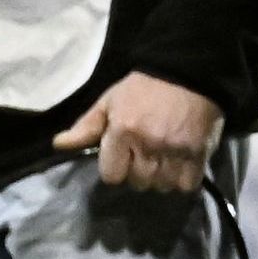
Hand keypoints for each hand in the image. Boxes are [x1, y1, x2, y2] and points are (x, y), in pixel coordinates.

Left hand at [53, 71, 224, 196]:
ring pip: (161, 186)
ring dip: (160, 179)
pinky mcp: (199, 153)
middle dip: (138, 173)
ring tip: (163, 163)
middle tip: (144, 157)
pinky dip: (182, 181)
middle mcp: (148, 144)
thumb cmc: (144, 88)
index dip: (115, 168)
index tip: (122, 157)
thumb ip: (86, 127)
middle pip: (137, 182)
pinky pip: (186, 185)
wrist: (188, 72)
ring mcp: (175, 150)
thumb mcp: (109, 101)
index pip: (111, 175)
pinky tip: (180, 167)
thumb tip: (58, 145)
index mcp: (122, 131)